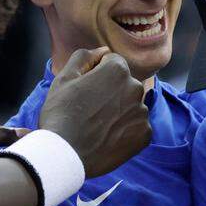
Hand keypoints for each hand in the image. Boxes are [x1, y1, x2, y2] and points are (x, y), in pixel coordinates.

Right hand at [39, 48, 151, 177]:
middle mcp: (136, 88)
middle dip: (110, 93)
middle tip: (89, 110)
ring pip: (131, 106)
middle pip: (124, 84)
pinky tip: (107, 138)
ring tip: (97, 126)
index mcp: (118, 70)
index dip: (96, 75)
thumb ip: (85, 57)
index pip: (112, 63)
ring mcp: (142, 113)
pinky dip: (125, 131)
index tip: (84, 90)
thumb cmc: (60, 114)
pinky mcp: (145, 135)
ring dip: (118, 112)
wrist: (64, 154)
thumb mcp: (64, 78)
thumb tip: (103, 50)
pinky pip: (137, 127)